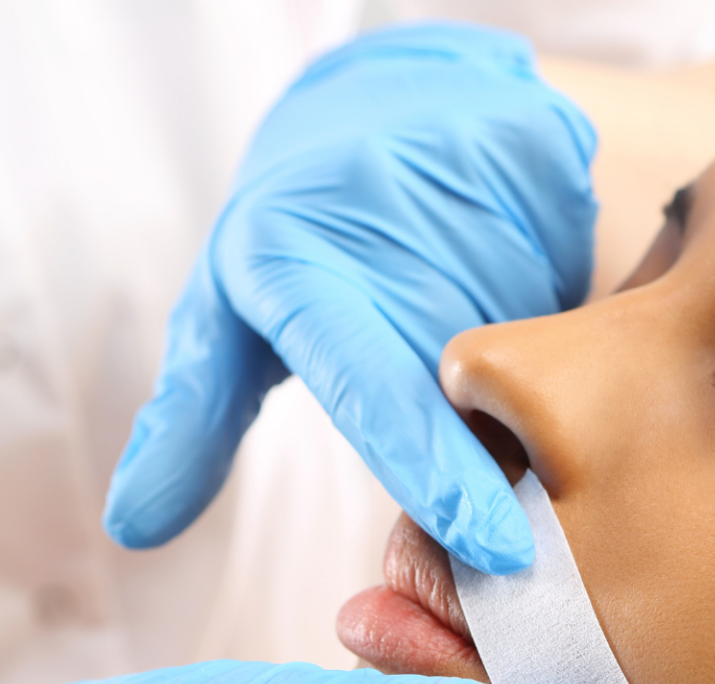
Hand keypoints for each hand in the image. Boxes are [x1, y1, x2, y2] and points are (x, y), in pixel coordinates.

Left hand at [103, 23, 596, 574]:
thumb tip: (134, 526)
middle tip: (462, 407)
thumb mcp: (227, 318)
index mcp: (295, 270)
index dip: (435, 472)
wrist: (379, 105)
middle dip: (489, 434)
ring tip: (479, 332)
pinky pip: (580, 285)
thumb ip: (189, 421)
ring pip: (541, 345)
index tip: (497, 548)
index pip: (376, 392)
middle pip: (476, 387)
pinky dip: (563, 318)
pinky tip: (521, 288)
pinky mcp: (545, 152)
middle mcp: (386, 220)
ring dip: (528, 378)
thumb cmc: (297, 241)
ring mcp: (474, 178)